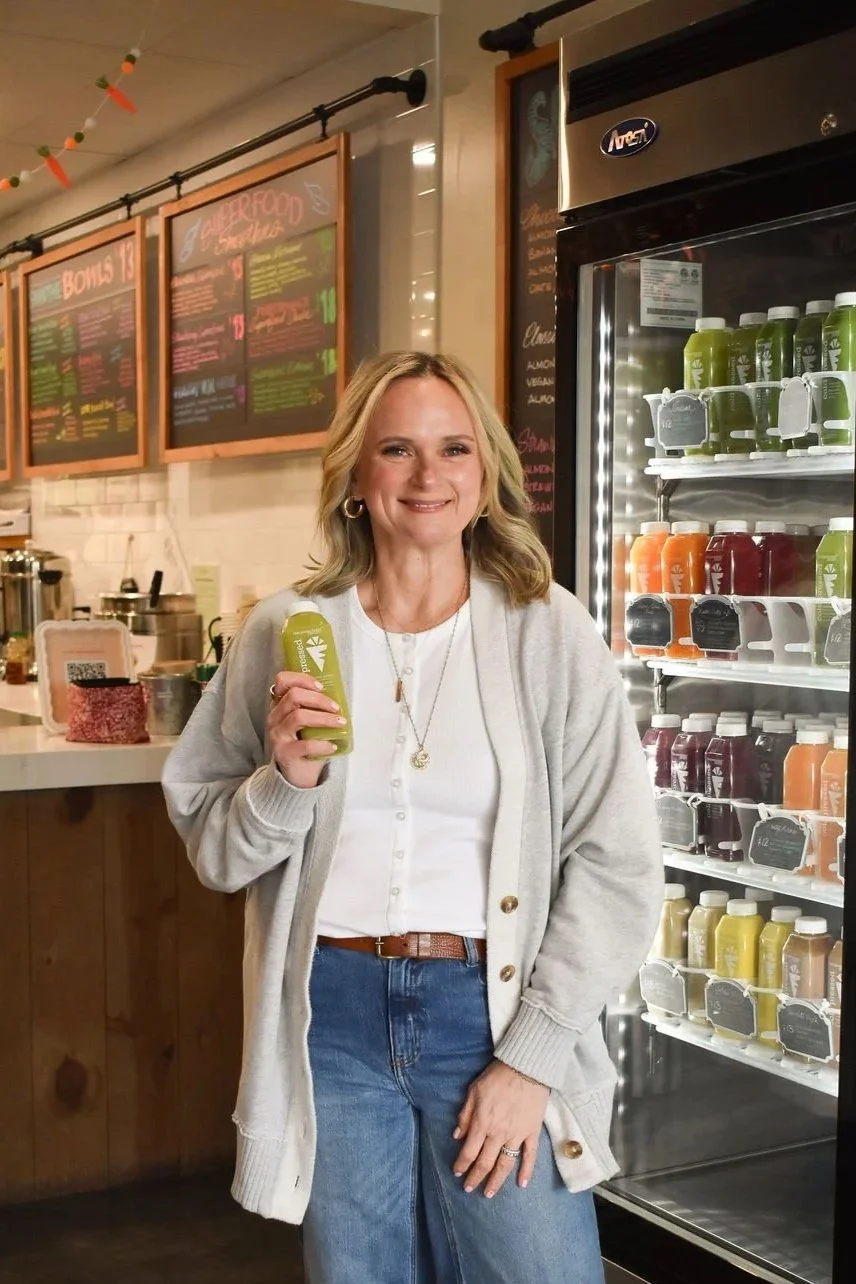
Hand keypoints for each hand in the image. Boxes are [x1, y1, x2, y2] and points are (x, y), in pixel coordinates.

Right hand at [267, 671, 344, 788]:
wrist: (297, 775)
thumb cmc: (306, 743)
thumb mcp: (308, 721)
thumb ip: (315, 706)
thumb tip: (339, 694)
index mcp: (280, 705)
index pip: (282, 681)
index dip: (302, 679)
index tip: (321, 687)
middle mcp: (275, 718)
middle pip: (293, 696)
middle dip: (319, 699)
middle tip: (336, 708)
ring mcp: (278, 736)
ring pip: (298, 716)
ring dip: (324, 718)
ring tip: (340, 723)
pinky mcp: (284, 754)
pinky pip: (305, 745)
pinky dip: (323, 744)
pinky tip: (332, 746)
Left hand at [453, 1060, 549, 1197]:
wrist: (526, 1068)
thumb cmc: (497, 1077)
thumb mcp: (474, 1091)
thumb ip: (465, 1115)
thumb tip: (457, 1136)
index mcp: (482, 1123)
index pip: (469, 1151)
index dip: (462, 1164)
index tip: (457, 1173)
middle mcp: (498, 1133)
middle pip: (485, 1162)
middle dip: (475, 1178)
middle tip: (469, 1189)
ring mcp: (517, 1135)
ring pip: (505, 1164)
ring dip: (496, 1181)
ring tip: (489, 1193)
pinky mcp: (532, 1132)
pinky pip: (530, 1156)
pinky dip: (526, 1171)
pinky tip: (521, 1185)